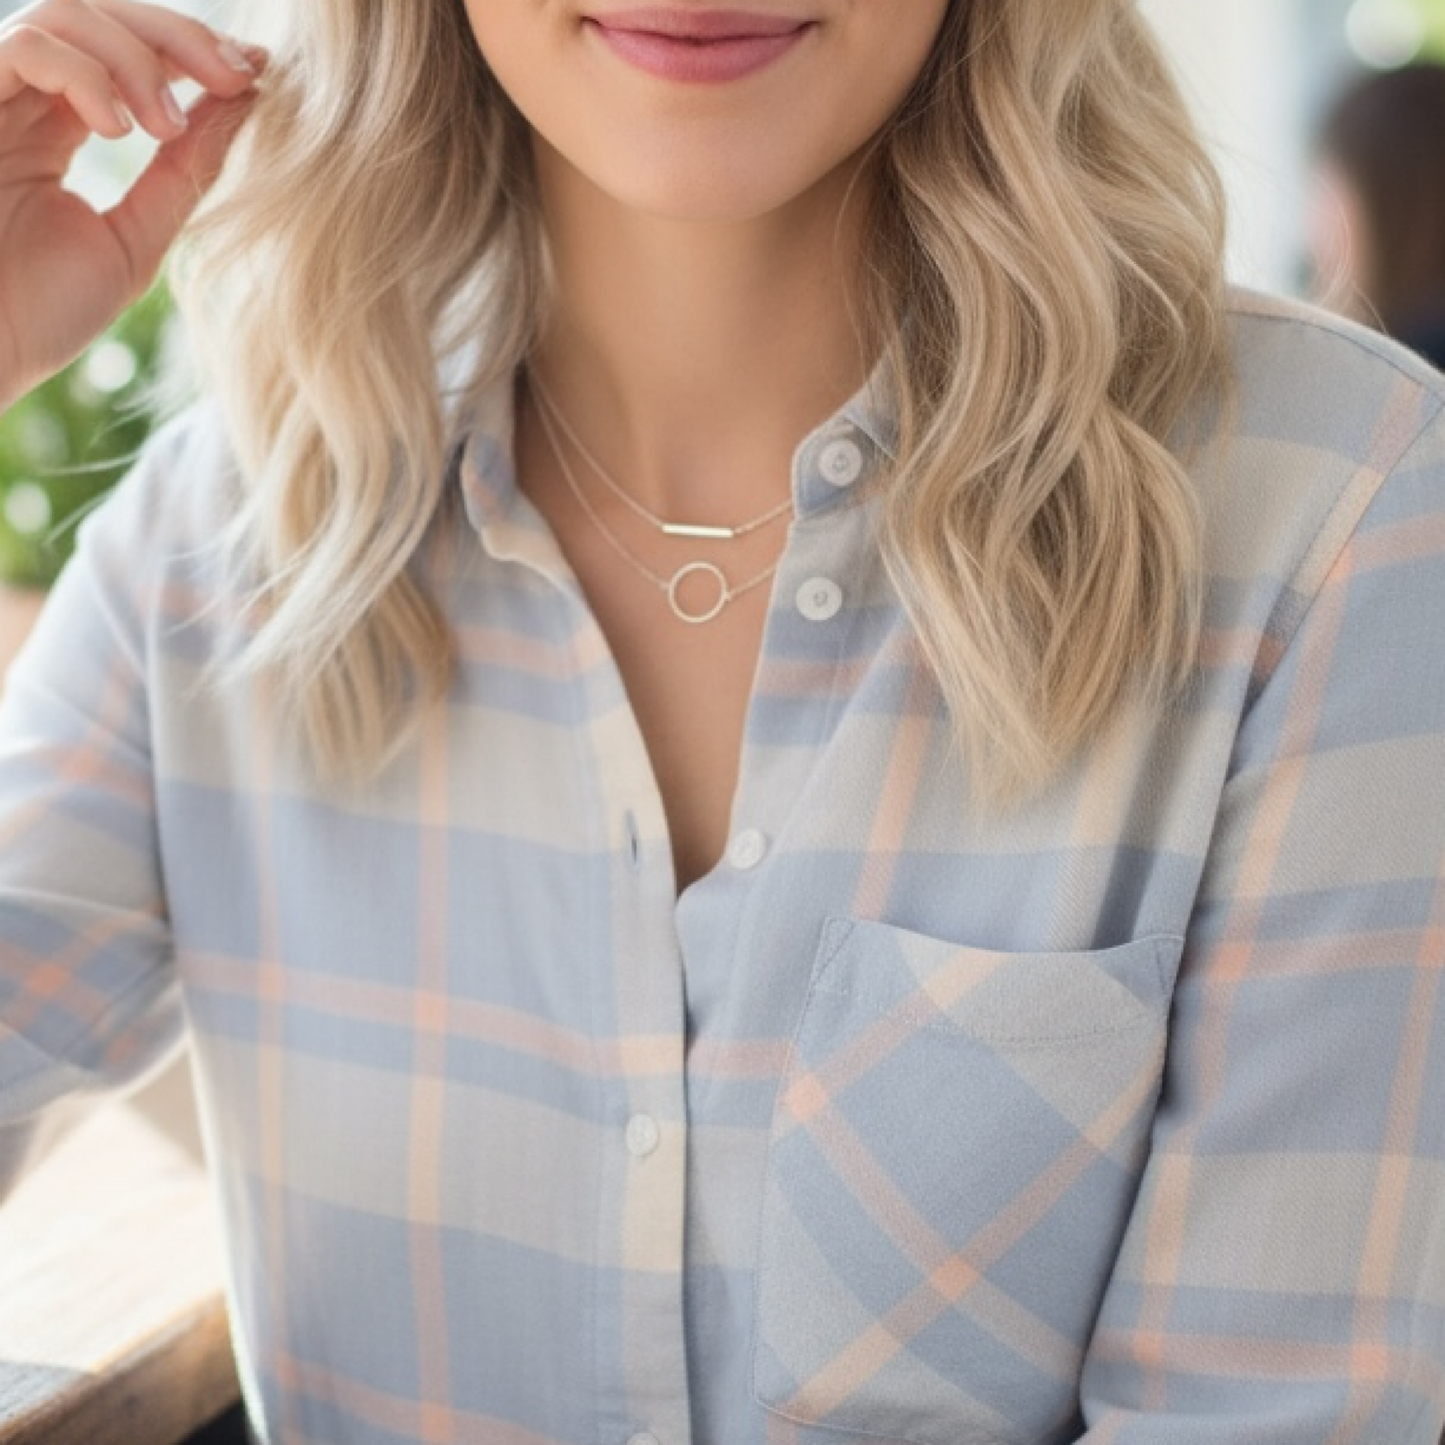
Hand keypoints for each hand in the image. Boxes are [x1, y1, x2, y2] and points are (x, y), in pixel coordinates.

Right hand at [0, 0, 266, 409]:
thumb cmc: (41, 313)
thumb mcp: (134, 239)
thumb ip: (183, 174)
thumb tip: (245, 104)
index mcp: (60, 125)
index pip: (132, 54)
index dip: (195, 52)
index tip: (256, 74)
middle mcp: (23, 99)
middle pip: (105, 14)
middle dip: (179, 37)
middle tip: (234, 77)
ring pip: (68, 14)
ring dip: (137, 58)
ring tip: (167, 126)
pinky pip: (26, 45)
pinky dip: (85, 74)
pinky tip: (121, 130)